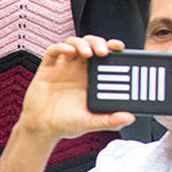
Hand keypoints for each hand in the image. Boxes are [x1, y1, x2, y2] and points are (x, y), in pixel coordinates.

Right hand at [15, 35, 135, 141]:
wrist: (42, 128)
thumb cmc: (66, 124)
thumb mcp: (91, 122)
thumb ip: (110, 120)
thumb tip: (130, 118)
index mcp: (92, 80)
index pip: (105, 57)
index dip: (112, 48)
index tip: (120, 47)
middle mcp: (78, 70)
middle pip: (90, 45)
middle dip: (98, 43)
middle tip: (104, 51)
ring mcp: (63, 67)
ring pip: (73, 43)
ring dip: (82, 43)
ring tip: (87, 53)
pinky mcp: (47, 68)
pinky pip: (53, 51)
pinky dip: (61, 47)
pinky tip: (68, 51)